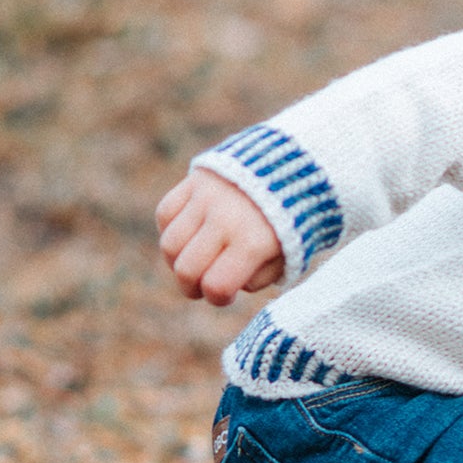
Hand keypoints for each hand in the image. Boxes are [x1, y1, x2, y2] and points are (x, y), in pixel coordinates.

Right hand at [156, 168, 283, 305]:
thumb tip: (226, 286)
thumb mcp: (291, 253)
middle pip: (185, 270)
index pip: (216, 286)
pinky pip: (165, 214)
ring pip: (169, 244)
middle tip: (203, 286)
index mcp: (253, 242)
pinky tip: (190, 234)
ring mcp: (206, 198)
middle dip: (191, 288)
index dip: (217, 299)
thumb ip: (259, 277)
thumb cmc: (295, 217)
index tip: (226, 296)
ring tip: (195, 261)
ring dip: (176, 262)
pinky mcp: (194, 180)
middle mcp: (225, 220)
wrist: (296, 164)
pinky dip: (170, 230)